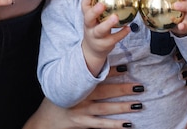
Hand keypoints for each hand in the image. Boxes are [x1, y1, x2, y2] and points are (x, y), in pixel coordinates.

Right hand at [24, 66, 142, 128]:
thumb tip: (99, 63)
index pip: (98, 76)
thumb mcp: (68, 82)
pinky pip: (102, 124)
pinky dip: (115, 125)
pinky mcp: (83, 123)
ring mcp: (83, 111)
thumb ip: (82, 75)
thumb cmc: (60, 96)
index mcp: (79, 84)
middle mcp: (82, 97)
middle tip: (140, 86)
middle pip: (107, 92)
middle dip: (124, 89)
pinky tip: (128, 124)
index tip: (126, 67)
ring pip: (107, 108)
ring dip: (124, 106)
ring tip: (139, 104)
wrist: (47, 118)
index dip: (112, 71)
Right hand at [81, 0, 130, 75]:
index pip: (84, 7)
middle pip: (88, 19)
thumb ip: (101, 9)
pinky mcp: (104, 45)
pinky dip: (121, 33)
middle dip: (94, 11)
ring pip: (100, 30)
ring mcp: (96, 37)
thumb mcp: (95, 19)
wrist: (92, 50)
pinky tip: (128, 28)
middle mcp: (89, 27)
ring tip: (116, 17)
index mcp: (87, 19)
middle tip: (102, 5)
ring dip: (108, 24)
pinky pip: (113, 39)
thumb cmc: (96, 29)